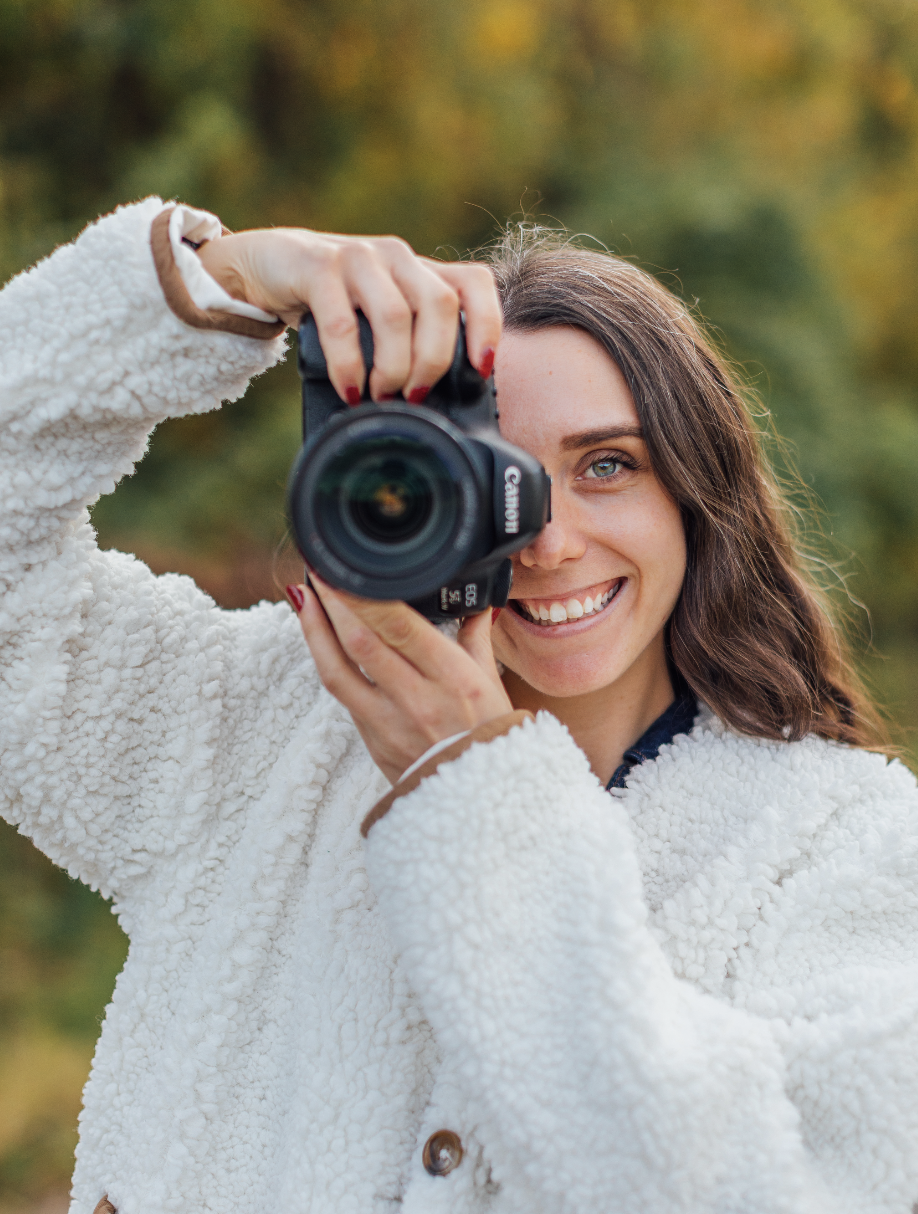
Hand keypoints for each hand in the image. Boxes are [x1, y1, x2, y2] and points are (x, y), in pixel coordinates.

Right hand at [197, 228, 500, 402]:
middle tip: (415, 396)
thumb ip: (407, 341)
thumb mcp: (377, 317)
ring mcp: (359, 258)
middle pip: (439, 305)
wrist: (266, 264)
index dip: (487, 325)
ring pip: (396, 315)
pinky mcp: (318, 267)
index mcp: (420, 271)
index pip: (473, 283)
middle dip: (432, 362)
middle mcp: (397, 257)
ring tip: (380, 396)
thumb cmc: (331, 302)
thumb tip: (429, 405)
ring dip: (393, 367)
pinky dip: (349, 366)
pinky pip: (342, 324)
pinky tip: (350, 389)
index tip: (482, 368)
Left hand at [289, 576, 512, 783]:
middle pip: (362, 643)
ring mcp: (388, 722)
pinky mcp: (370, 738)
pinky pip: (340, 694)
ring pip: (337, 670)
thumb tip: (478, 602)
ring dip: (314, 629)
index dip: (368, 597)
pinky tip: (315, 635)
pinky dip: (324, 659)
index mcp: (453, 679)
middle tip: (319, 569)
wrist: (478, 803)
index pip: (401, 628)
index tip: (348, 570)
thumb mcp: (491, 683)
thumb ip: (476, 637)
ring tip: (303, 595)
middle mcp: (418, 699)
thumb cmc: (490, 738)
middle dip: (335, 602)